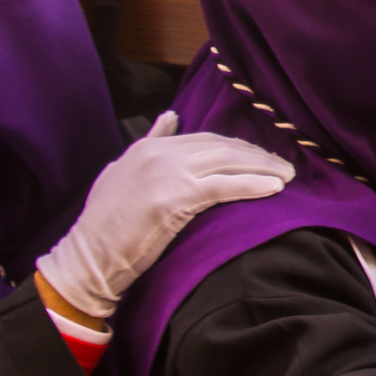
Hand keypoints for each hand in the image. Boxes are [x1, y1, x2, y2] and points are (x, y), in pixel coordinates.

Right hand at [36, 112, 295, 318]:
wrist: (88, 258)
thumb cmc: (105, 226)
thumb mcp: (121, 172)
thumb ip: (149, 142)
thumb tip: (171, 117)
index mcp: (148, 146)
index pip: (204, 138)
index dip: (237, 147)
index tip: (260, 156)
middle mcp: (159, 152)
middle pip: (221, 146)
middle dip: (256, 154)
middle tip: (283, 165)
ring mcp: (167, 173)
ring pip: (227, 161)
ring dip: (263, 167)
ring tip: (286, 176)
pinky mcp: (175, 197)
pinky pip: (224, 186)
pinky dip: (253, 185)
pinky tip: (273, 188)